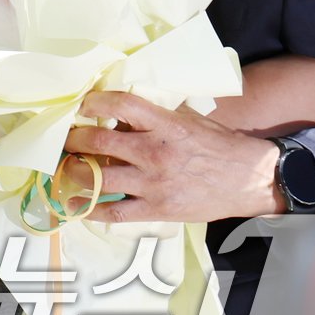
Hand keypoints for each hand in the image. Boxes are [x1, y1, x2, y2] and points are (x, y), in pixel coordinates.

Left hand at [62, 90, 283, 223]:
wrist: (252, 179)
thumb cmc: (219, 145)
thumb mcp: (189, 119)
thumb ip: (155, 114)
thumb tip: (120, 110)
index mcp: (165, 125)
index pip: (121, 105)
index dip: (94, 102)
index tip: (81, 105)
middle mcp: (155, 153)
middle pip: (99, 142)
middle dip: (74, 139)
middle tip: (64, 139)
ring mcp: (154, 184)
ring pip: (100, 177)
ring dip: (74, 171)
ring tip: (63, 167)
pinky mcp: (158, 209)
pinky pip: (115, 211)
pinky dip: (90, 209)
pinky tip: (74, 204)